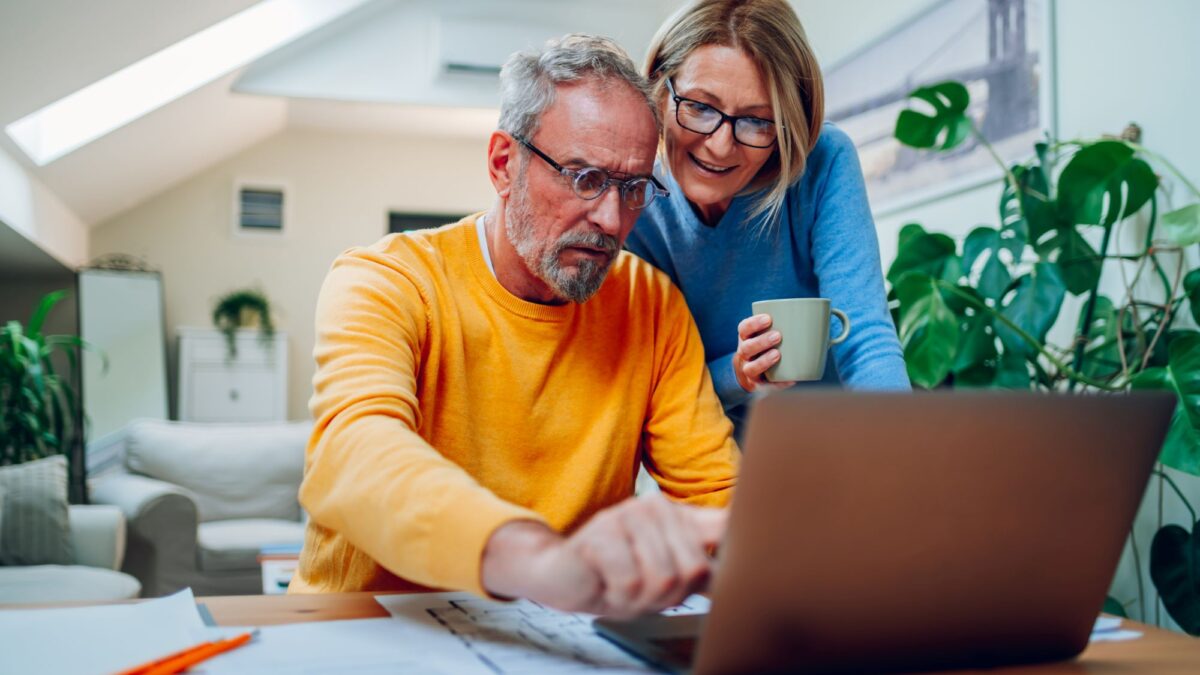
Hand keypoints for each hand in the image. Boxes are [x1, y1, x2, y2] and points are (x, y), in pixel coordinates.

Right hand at [481, 493, 726, 618]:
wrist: (562, 575)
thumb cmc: (617, 575)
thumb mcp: (667, 573)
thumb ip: (701, 567)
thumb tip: (743, 574)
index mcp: (677, 516)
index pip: (724, 522)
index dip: (747, 531)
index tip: (769, 536)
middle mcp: (655, 508)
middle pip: (694, 568)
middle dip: (670, 594)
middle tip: (643, 589)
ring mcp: (627, 516)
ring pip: (663, 578)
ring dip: (641, 598)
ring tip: (623, 586)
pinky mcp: (602, 532)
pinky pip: (630, 582)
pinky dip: (618, 595)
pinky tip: (605, 581)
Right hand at [732, 314, 796, 392]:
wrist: (752, 373)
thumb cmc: (766, 347)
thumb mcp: (766, 334)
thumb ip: (783, 327)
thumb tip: (819, 321)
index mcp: (746, 338)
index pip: (744, 328)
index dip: (753, 323)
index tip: (768, 318)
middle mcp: (744, 354)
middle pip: (747, 347)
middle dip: (761, 341)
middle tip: (778, 336)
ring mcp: (748, 370)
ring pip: (751, 368)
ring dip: (764, 361)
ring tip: (778, 354)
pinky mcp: (757, 386)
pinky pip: (764, 387)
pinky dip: (777, 384)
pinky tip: (790, 380)